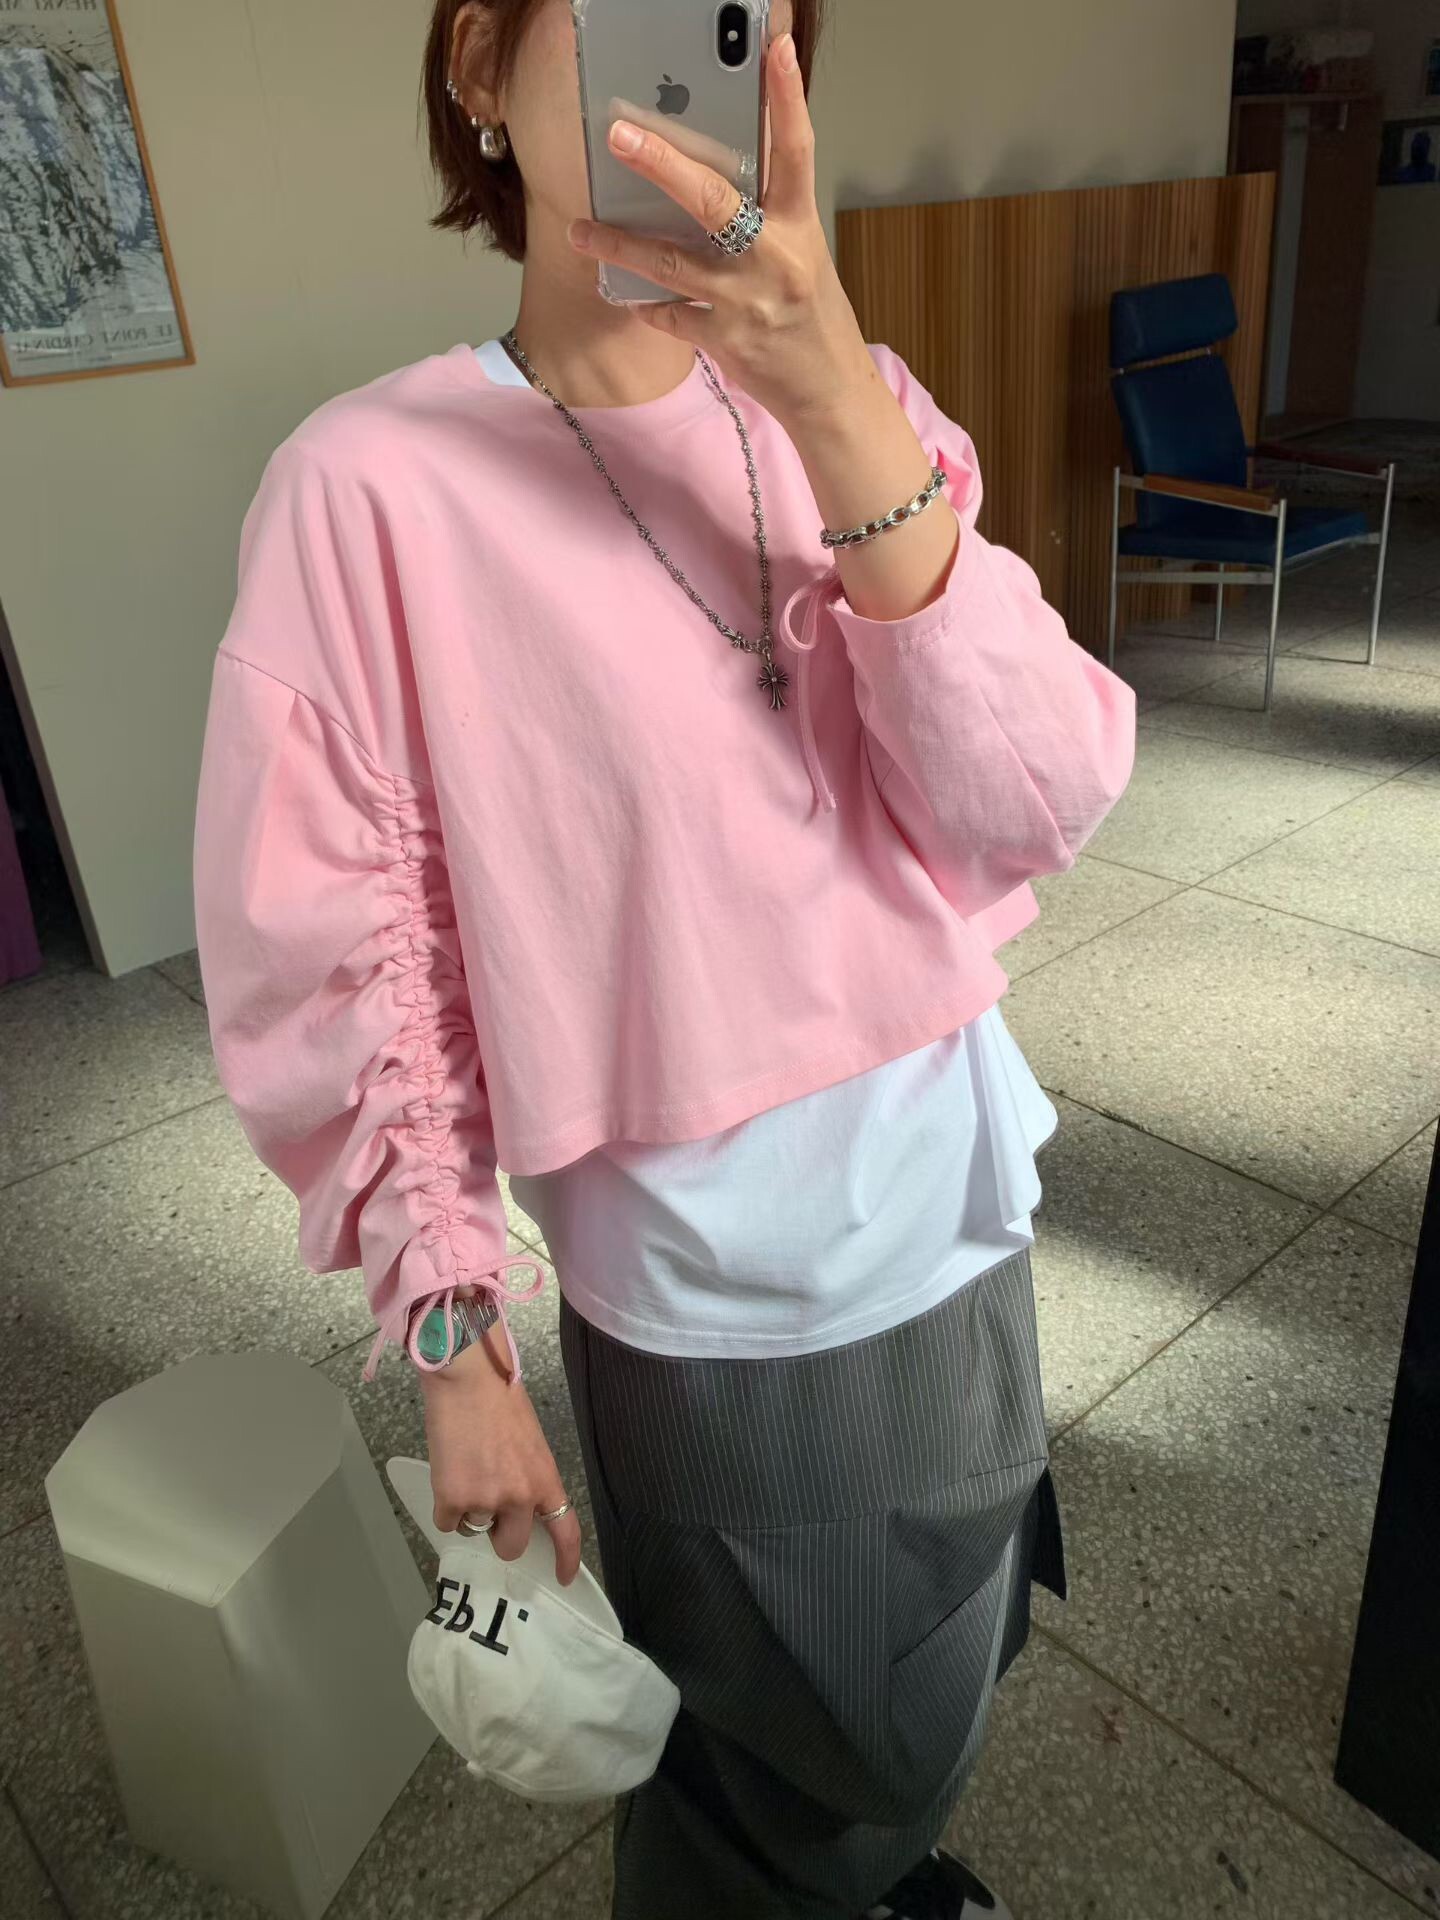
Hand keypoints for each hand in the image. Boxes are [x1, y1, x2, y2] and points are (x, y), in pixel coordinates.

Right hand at [419, 1329, 583, 1586]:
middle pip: (511, 1546)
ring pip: (475, 1530)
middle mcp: (520, 1497)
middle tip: (489, 1508)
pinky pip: (447, 1522)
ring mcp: (485, 1501)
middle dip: (500, 1534)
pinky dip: (445, 1506)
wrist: (467, 1379)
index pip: (565, 1530)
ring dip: (469, 1511)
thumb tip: (517, 1503)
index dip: (566, 1559)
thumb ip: (528, 1476)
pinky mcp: (452, 1498)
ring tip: (465, 1472)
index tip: (562, 1578)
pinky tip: (447, 1474)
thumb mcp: (529, 1442)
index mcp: (545, 1479)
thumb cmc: (500, 1400)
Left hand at [565, 29, 873, 430]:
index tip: (772, 51)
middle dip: (662, 164)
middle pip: (712, 200)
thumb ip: (765, 214)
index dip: (787, 98)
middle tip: (619, 135)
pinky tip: (627, 293)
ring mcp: (745, 301)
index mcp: (798, 226)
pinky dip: (645, 303)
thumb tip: (711, 173)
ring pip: (670, 262)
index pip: (796, 151)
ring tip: (580, 229)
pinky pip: (669, 313)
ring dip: (619, 243)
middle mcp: (774, 257)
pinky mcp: (723, 338)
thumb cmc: (811, 315)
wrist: (827, 390)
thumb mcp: (800, 253)